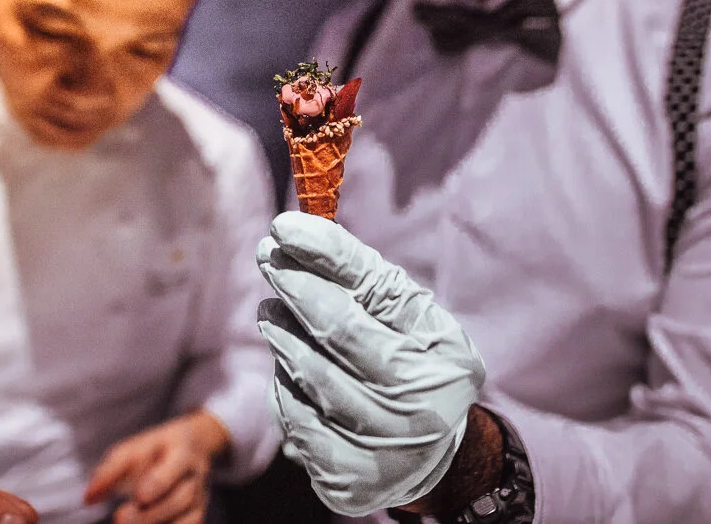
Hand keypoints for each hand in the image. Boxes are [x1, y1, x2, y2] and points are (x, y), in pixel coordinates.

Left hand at [83, 411, 230, 523]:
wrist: (192, 448)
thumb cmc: (155, 450)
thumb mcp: (132, 449)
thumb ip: (110, 471)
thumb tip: (88, 498)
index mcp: (182, 452)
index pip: (176, 466)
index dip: (159, 483)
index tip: (139, 496)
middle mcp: (196, 477)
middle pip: (180, 498)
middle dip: (150, 514)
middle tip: (120, 518)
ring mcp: (200, 499)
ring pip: (187, 520)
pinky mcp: (198, 516)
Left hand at [255, 212, 485, 516]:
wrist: (435, 457)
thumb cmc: (418, 364)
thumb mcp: (414, 317)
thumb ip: (367, 278)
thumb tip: (299, 236)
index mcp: (443, 361)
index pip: (370, 297)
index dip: (324, 258)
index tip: (284, 227)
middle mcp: (419, 412)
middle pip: (334, 337)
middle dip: (294, 288)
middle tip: (267, 256)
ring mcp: (383, 454)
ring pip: (308, 379)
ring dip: (281, 335)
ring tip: (271, 311)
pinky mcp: (347, 483)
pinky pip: (295, 422)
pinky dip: (285, 387)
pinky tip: (289, 368)